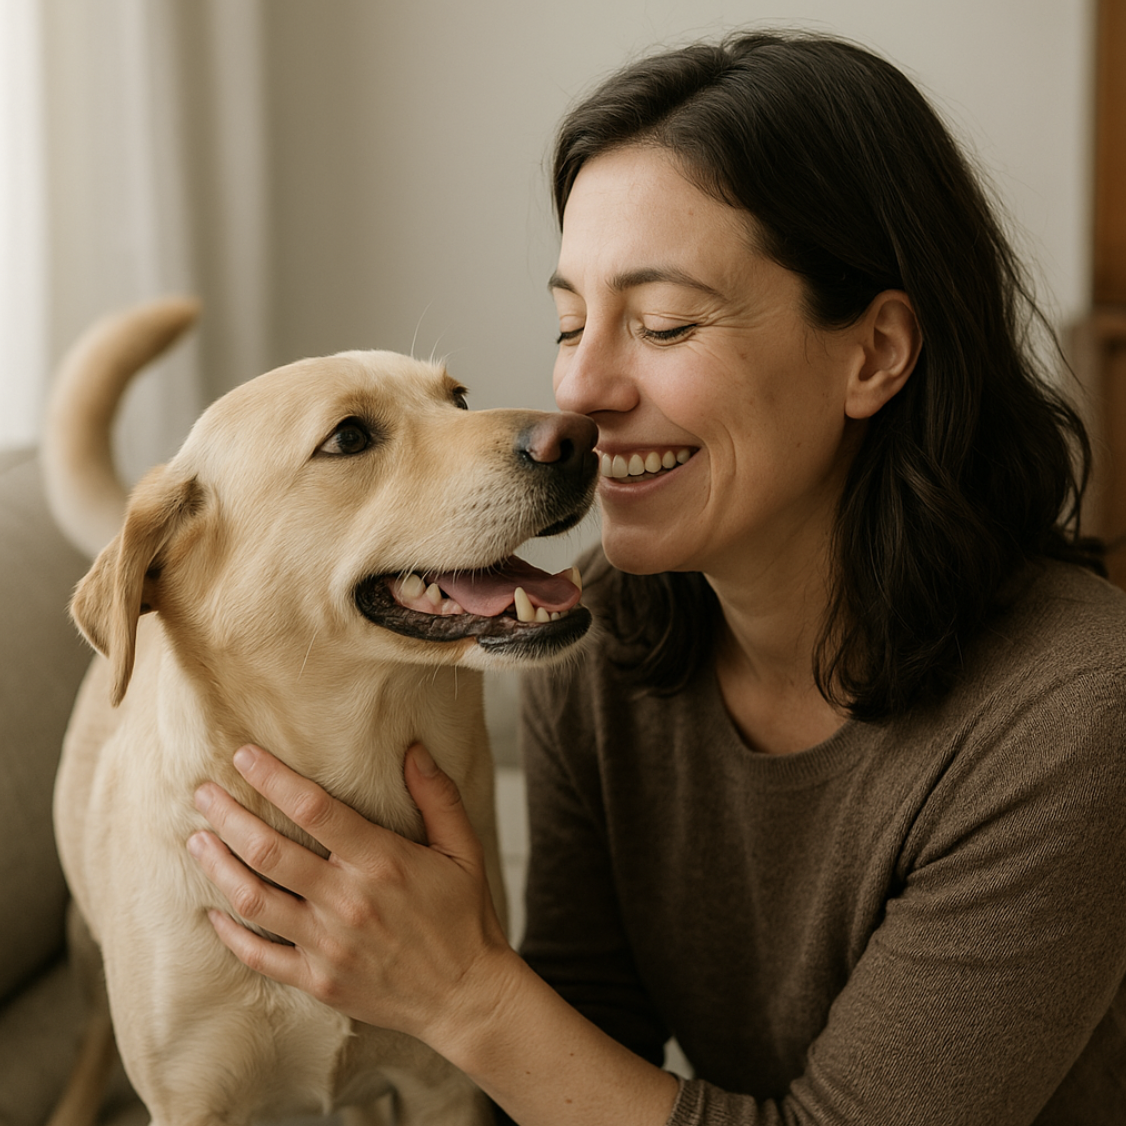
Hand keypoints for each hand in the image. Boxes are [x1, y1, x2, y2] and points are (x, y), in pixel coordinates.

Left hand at [187, 742, 512, 1043]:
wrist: (467, 996)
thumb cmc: (466, 917)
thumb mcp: (463, 850)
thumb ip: (438, 797)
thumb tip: (414, 748)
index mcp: (381, 862)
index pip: (314, 809)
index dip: (274, 779)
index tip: (244, 755)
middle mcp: (347, 901)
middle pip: (268, 851)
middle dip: (228, 817)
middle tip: (203, 793)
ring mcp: (327, 944)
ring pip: (252, 900)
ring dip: (218, 866)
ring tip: (197, 841)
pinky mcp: (318, 981)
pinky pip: (259, 955)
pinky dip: (229, 933)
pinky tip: (212, 912)